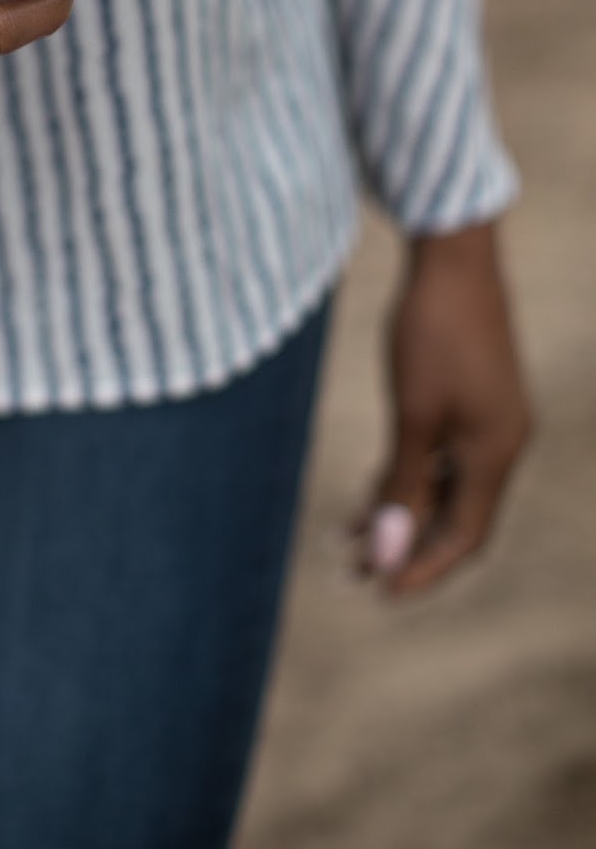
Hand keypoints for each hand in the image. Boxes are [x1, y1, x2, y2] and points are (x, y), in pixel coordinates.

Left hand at [350, 220, 532, 595]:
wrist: (452, 257)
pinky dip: (410, 477)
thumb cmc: (430, 331)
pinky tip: (372, 486)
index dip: (421, 569)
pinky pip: (446, 457)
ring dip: (401, 514)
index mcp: (495, 453)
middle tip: (351, 571)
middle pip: (457, 519)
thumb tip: (386, 551)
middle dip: (406, 547)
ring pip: (447, 488)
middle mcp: (502, 443)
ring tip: (346, 537)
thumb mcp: (412, 414)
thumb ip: (402, 484)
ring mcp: (491, 420)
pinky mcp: (474, 398)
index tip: (376, 591)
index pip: (463, 537)